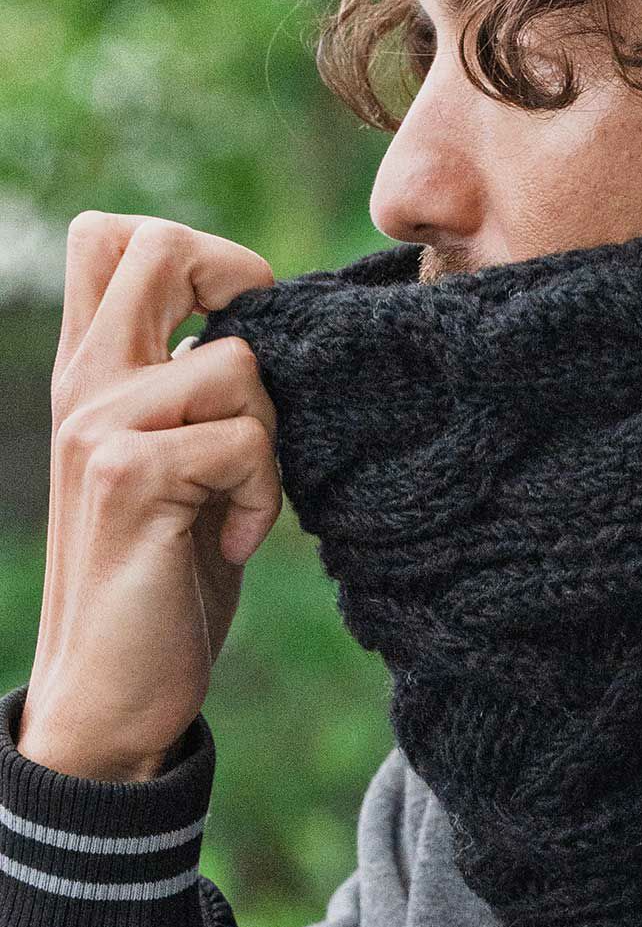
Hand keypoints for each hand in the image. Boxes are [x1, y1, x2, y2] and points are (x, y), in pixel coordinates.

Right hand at [15, 213, 281, 781]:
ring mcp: (98, 427)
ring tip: (240, 500)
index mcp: (93, 372)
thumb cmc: (163, 572)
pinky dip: (262, 494)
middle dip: (238, 284)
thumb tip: (272, 325)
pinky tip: (233, 540)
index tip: (237, 316)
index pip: (110, 237)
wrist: (113, 689)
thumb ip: (192, 390)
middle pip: (157, 244)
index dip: (194, 249)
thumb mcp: (175, 461)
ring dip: (269, 435)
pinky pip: (245, 440)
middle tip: (255, 375)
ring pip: (237, 362)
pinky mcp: (129, 478)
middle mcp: (85, 384)